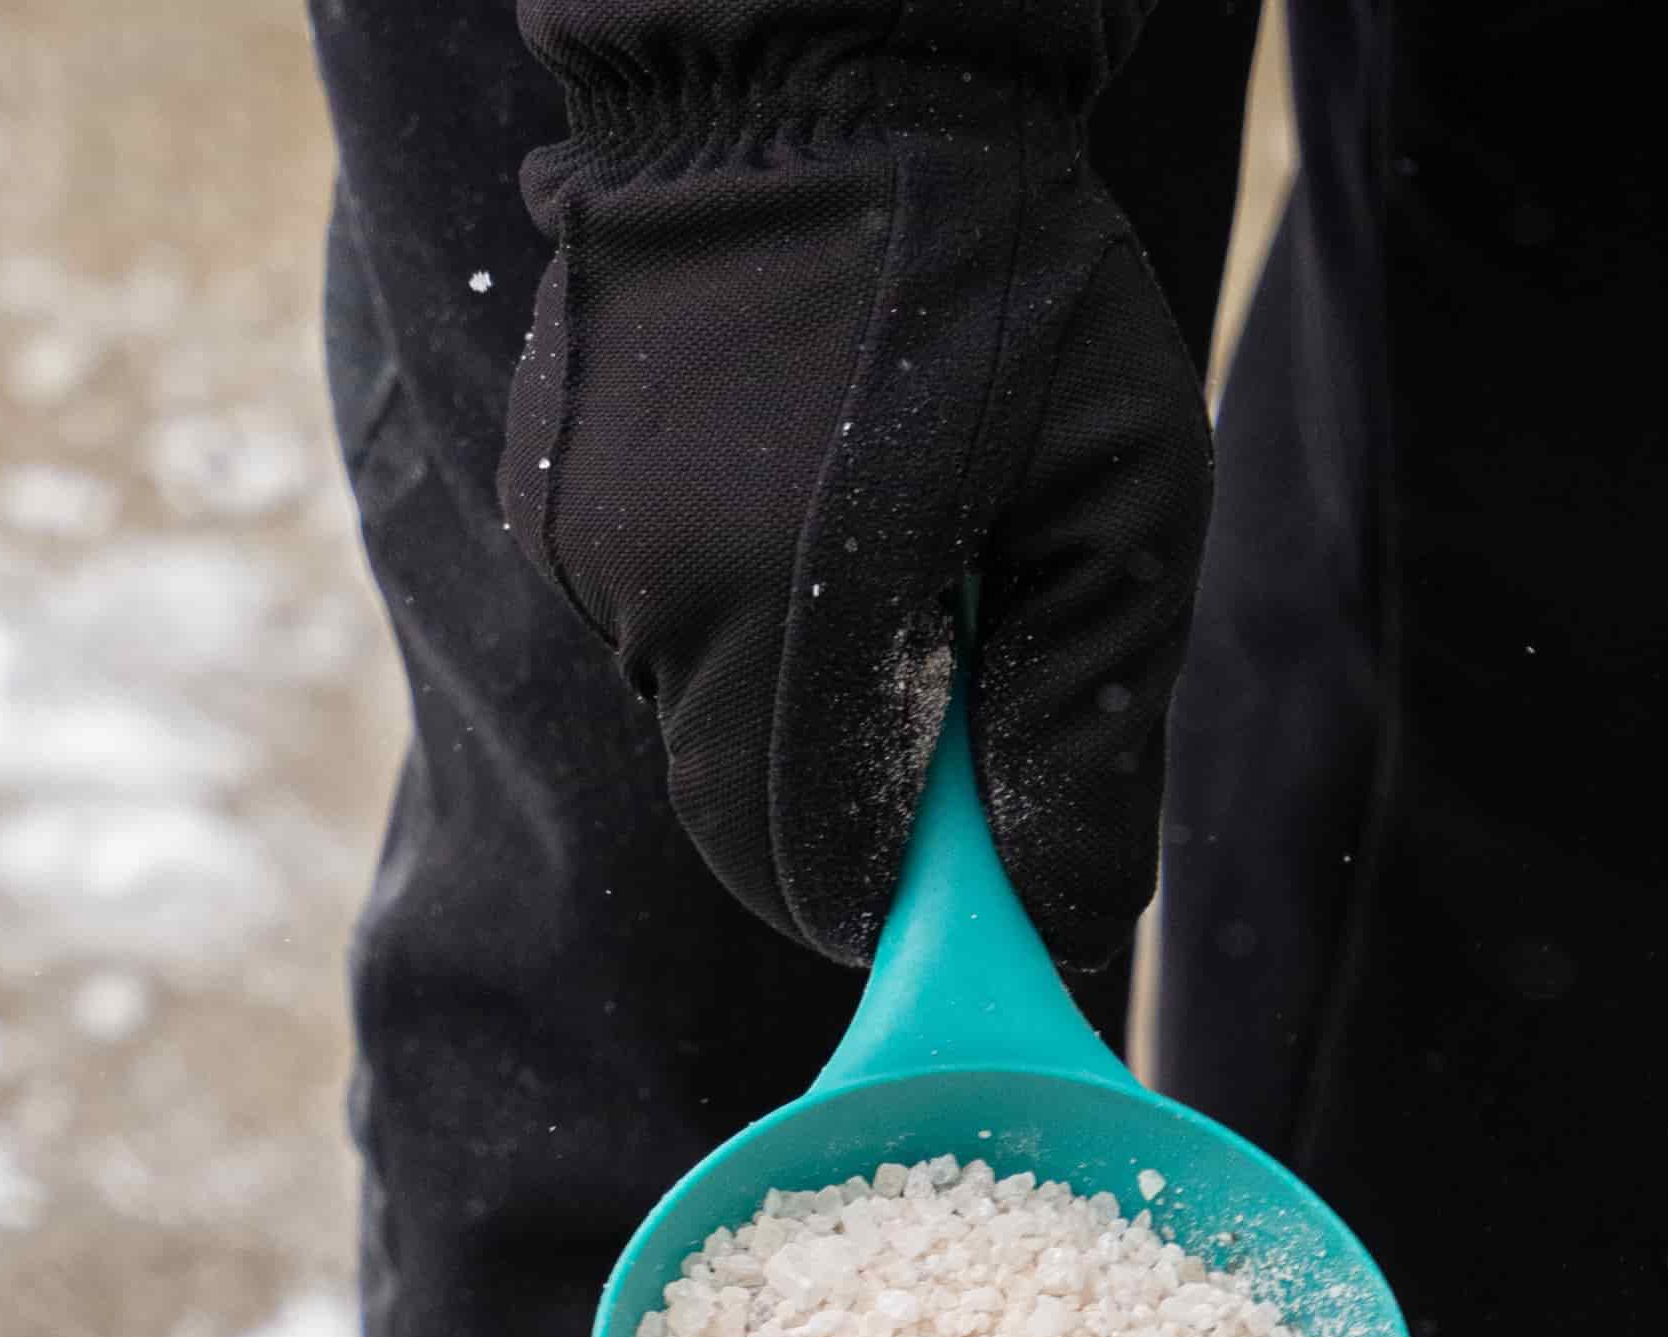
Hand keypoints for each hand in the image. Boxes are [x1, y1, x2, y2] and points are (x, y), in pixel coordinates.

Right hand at [501, 0, 1212, 972]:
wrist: (831, 60)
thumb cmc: (1010, 274)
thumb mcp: (1120, 501)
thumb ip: (1088, 728)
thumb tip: (1061, 920)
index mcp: (784, 599)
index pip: (809, 870)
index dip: (897, 899)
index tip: (972, 863)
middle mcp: (646, 584)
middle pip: (745, 808)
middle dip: (851, 787)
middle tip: (950, 657)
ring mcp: (577, 536)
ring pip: (696, 714)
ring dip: (796, 679)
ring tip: (888, 526)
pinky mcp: (547, 489)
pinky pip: (650, 617)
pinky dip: (735, 599)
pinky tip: (806, 478)